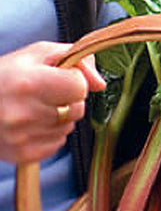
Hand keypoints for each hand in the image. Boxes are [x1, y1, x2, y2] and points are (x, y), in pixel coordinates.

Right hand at [0, 41, 105, 162]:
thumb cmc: (5, 76)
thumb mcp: (37, 55)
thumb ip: (76, 60)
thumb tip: (101, 84)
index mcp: (28, 83)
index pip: (80, 87)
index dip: (73, 80)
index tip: (57, 77)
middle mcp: (24, 112)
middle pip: (78, 109)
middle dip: (67, 99)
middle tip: (42, 93)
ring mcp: (22, 137)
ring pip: (69, 127)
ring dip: (59, 117)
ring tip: (32, 108)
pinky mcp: (23, 154)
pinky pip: (58, 144)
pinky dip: (50, 134)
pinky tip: (30, 124)